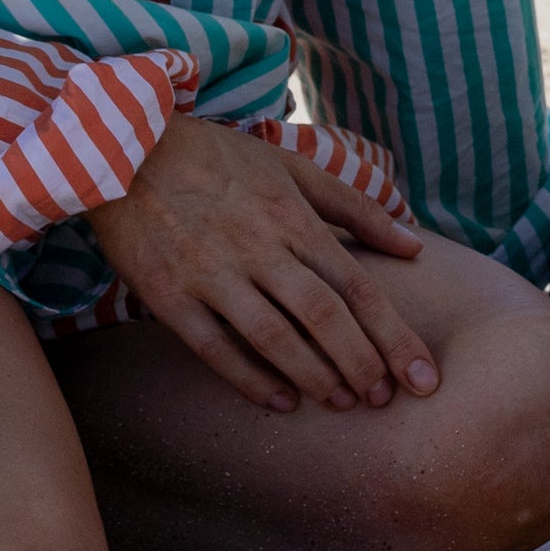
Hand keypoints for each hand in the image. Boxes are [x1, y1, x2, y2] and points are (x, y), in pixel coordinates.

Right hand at [86, 117, 433, 413]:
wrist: (126, 147)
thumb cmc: (219, 157)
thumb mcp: (293, 167)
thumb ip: (356, 207)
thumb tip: (415, 245)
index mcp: (294, 218)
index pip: (358, 287)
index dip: (395, 337)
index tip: (423, 376)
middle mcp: (259, 247)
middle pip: (324, 317)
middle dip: (362, 364)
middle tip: (385, 399)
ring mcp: (212, 273)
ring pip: (273, 337)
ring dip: (314, 376)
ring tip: (343, 403)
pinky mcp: (168, 295)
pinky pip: (214, 348)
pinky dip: (249, 379)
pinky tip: (280, 402)